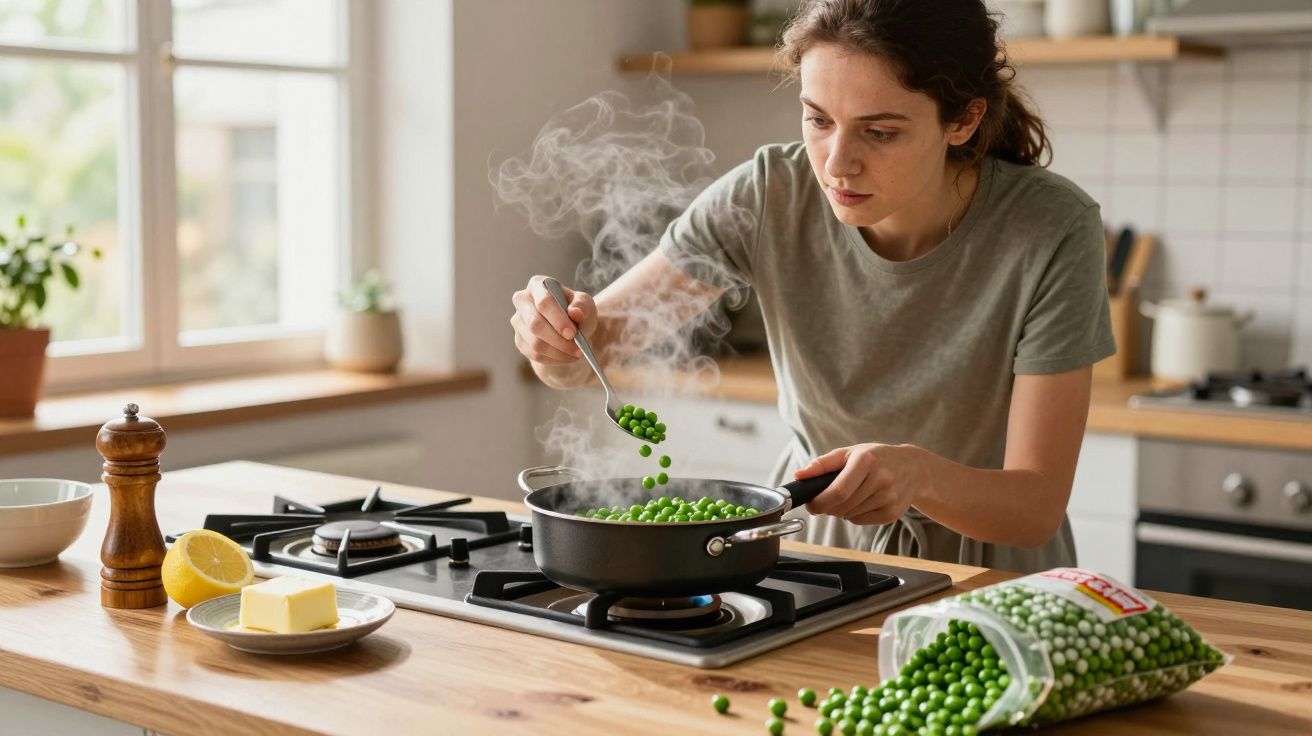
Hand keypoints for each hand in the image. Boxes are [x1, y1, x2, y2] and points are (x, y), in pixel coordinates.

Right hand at [510, 276, 597, 365]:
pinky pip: (534, 355)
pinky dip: (554, 359)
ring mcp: (518, 321)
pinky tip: (566, 357)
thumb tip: (575, 313)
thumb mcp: (585, 303)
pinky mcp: (519, 340)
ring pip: (535, 343)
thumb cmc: (576, 310)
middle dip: (558, 340)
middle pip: (535, 324)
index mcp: (537, 285)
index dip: (558, 320)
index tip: (573, 334)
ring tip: (576, 354)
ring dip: (558, 352)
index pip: (544, 302)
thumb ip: (582, 305)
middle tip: (577, 349)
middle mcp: (522, 301)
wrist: (569, 327)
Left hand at [794, 443, 929, 524]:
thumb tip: (799, 476)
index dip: (820, 502)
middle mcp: (881, 478)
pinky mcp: (893, 512)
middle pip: (842, 506)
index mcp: (866, 460)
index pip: (838, 491)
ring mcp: (889, 497)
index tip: (811, 504)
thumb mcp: (849, 453)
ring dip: (841, 511)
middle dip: (827, 508)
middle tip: (826, 501)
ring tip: (850, 496)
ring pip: (850, 515)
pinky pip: (861, 521)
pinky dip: (854, 516)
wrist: (913, 468)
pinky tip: (863, 502)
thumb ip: (822, 464)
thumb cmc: (876, 458)